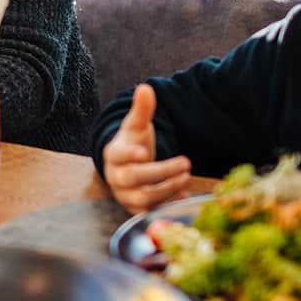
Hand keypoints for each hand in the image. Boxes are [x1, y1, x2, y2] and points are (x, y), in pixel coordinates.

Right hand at [101, 84, 192, 212]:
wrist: (127, 167)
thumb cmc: (133, 143)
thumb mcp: (137, 126)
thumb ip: (142, 109)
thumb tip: (146, 88)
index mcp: (113, 154)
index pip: (117, 156)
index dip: (129, 155)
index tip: (144, 152)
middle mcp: (116, 177)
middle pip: (134, 178)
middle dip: (161, 172)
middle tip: (186, 163)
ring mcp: (125, 195)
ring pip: (144, 198)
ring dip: (168, 189)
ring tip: (187, 177)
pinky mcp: (136, 209)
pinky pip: (150, 212)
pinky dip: (168, 205)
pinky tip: (184, 196)